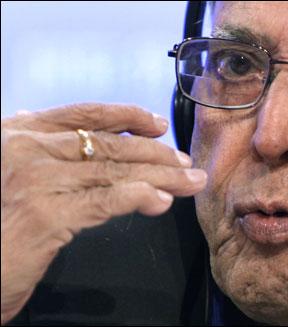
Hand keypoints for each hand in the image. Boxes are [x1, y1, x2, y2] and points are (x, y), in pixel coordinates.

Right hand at [0, 103, 206, 323]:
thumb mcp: (19, 173)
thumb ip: (48, 152)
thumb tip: (83, 137)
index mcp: (23, 131)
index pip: (87, 115)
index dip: (129, 116)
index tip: (160, 126)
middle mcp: (27, 147)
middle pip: (110, 145)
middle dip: (156, 154)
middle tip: (186, 164)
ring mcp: (35, 178)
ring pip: (114, 172)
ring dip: (161, 177)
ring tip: (190, 182)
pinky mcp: (45, 212)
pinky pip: (105, 200)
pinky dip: (139, 197)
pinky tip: (162, 201)